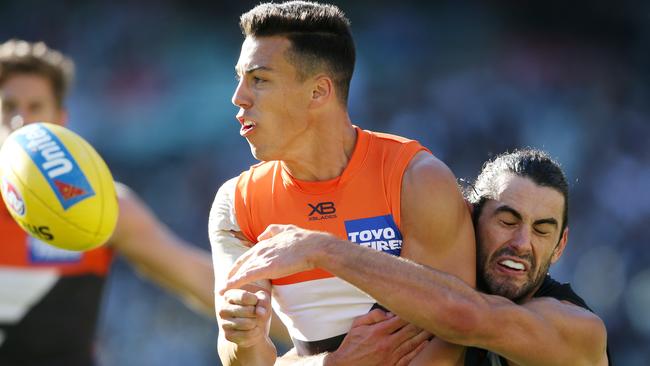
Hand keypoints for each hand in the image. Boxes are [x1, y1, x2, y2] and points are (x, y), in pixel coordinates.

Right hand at [218, 288, 271, 347]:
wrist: (254, 328)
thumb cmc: (257, 310)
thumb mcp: (263, 301)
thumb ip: (263, 301)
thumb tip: (260, 312)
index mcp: (229, 295)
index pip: (244, 296)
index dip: (256, 300)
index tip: (256, 302)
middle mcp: (223, 309)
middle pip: (248, 310)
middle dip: (257, 314)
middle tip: (256, 314)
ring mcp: (224, 323)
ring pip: (248, 323)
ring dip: (257, 323)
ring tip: (255, 322)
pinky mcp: (228, 335)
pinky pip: (247, 335)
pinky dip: (255, 332)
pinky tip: (253, 330)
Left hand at [220, 224, 335, 293]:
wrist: (312, 247)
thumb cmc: (303, 240)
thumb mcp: (286, 229)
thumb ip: (271, 231)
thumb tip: (260, 236)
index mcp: (264, 243)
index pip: (246, 256)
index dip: (238, 265)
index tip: (232, 272)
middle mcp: (259, 250)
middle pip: (241, 265)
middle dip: (231, 274)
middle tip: (224, 285)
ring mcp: (262, 259)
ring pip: (241, 272)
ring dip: (230, 282)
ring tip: (221, 291)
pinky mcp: (266, 268)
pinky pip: (245, 277)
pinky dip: (233, 283)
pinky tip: (225, 289)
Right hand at [325, 309, 430, 365]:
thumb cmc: (351, 347)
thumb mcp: (357, 326)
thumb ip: (372, 316)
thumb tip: (387, 313)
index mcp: (378, 332)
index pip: (400, 319)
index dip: (410, 312)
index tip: (418, 307)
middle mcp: (387, 343)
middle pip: (409, 330)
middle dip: (421, 322)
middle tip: (430, 315)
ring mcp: (391, 356)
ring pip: (412, 343)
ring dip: (423, 335)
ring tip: (432, 327)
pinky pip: (409, 357)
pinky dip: (418, 350)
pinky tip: (425, 344)